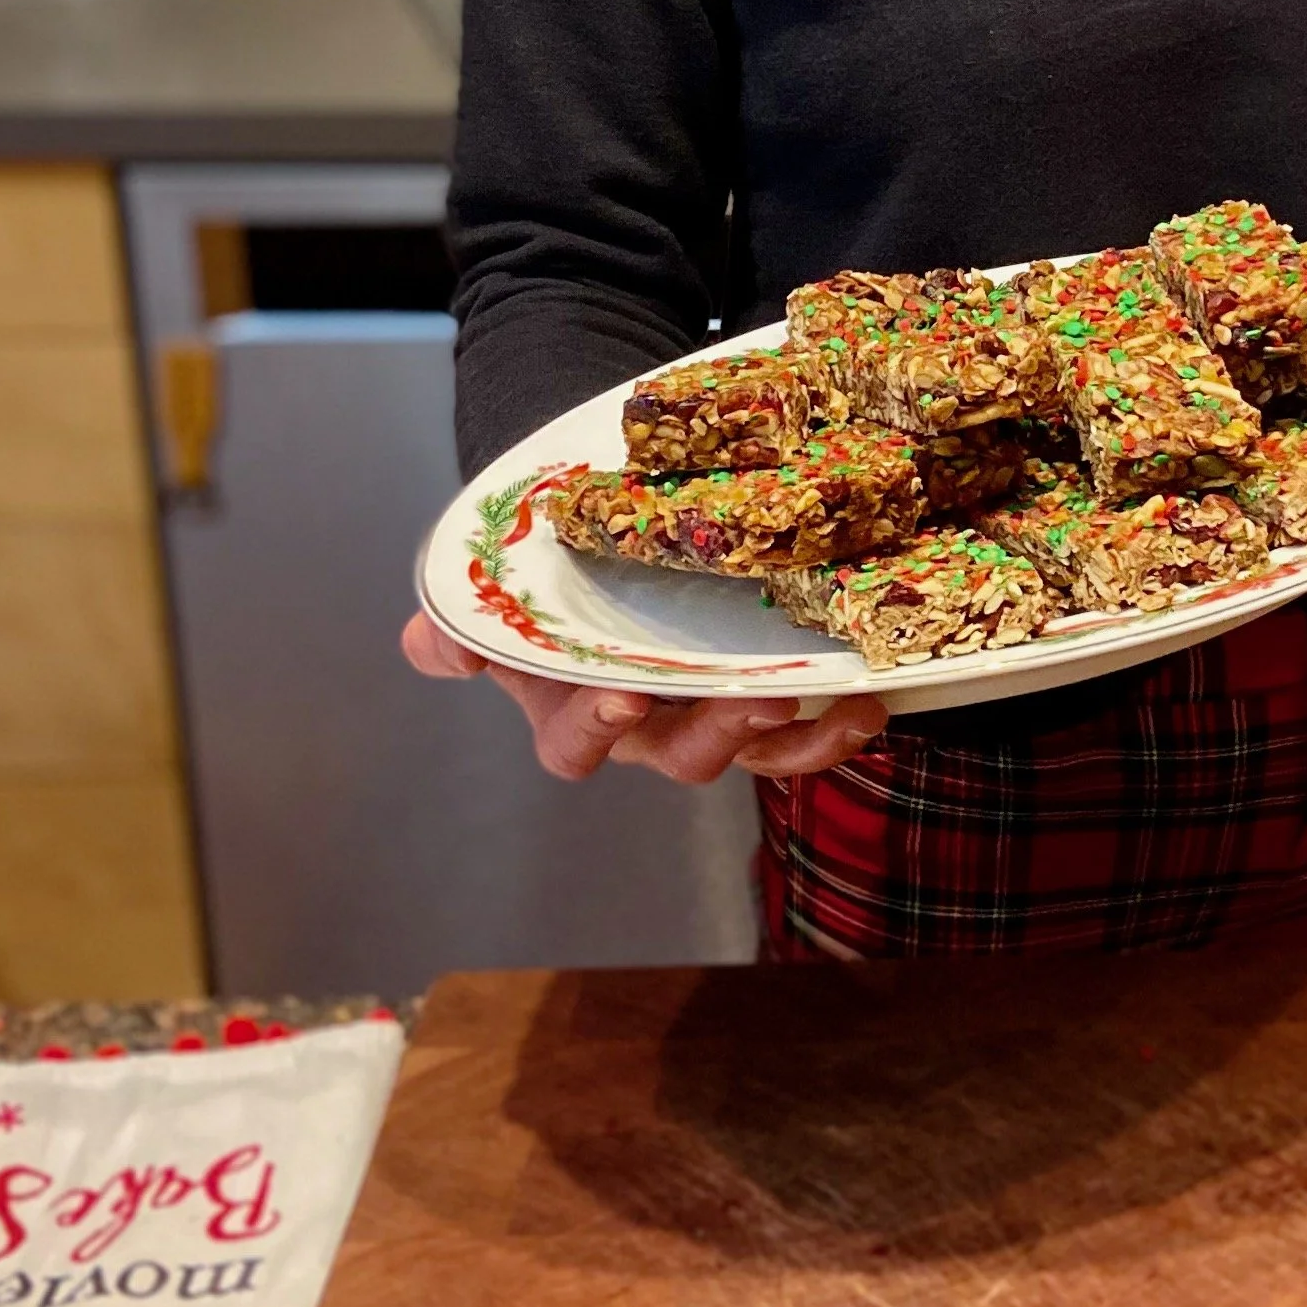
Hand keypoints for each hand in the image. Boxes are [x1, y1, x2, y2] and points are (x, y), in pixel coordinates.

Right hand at [400, 609, 886, 781]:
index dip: (596, 727)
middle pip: (683, 754)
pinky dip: (838, 720)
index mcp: (573, 712)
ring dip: (801, 739)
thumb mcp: (493, 600)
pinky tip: (873, 701)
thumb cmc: (542, 584)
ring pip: (755, 750)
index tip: (624, 696)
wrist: (591, 552)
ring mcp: (709, 717)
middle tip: (763, 698)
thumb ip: (459, 625)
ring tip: (845, 711)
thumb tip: (433, 643)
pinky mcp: (762, 697)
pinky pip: (802, 727)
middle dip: (723, 731)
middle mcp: (647, 728)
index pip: (575, 743)